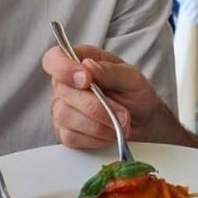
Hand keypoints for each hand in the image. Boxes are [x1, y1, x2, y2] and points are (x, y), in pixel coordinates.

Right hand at [42, 43, 165, 148]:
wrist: (143, 124)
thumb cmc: (136, 96)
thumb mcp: (133, 79)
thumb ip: (110, 71)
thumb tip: (89, 66)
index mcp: (80, 61)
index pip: (54, 58)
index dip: (63, 68)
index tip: (86, 79)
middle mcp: (66, 84)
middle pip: (63, 91)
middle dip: (95, 106)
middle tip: (122, 113)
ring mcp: (62, 109)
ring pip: (66, 116)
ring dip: (98, 124)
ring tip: (120, 125)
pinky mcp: (65, 132)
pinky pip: (70, 136)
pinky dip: (94, 138)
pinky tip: (108, 134)